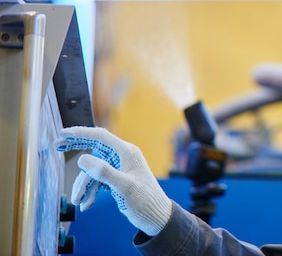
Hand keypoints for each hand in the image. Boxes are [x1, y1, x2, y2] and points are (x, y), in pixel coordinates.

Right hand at [55, 126, 172, 236]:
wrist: (156, 217)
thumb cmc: (145, 201)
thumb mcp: (123, 187)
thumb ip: (103, 172)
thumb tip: (81, 158)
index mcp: (126, 152)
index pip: (101, 137)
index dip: (81, 133)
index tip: (63, 133)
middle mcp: (122, 157)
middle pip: (94, 147)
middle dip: (76, 148)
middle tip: (56, 146)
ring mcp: (119, 168)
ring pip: (93, 170)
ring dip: (83, 185)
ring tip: (77, 201)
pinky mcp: (117, 179)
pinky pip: (97, 181)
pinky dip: (90, 192)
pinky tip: (87, 204)